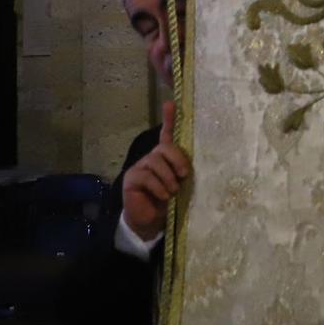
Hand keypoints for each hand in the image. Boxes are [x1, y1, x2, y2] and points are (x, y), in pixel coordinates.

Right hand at [121, 101, 189, 242]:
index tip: (171, 103)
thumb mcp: (181, 184)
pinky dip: (159, 187)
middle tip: (184, 176)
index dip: (169, 119)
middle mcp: (152, 158)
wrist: (151, 221)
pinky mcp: (131, 178)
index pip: (167, 134)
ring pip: (156, 162)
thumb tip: (192, 167)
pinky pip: (147, 176)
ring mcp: (140, 166)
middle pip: (164, 148)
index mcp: (166, 158)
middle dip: (177, 160)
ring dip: (168, 178)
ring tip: (172, 192)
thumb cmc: (170, 202)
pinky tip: (162, 196)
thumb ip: (183, 171)